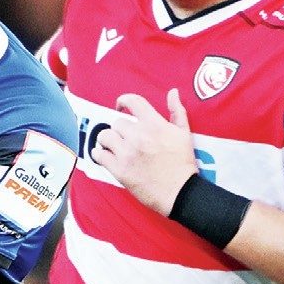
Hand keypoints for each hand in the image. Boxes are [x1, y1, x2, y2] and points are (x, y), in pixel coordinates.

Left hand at [92, 88, 198, 214]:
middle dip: (121, 130)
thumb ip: (177, 111)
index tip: (120, 107)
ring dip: (107, 140)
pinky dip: (99, 155)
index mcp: (154, 125)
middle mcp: (138, 136)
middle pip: (117, 123)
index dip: (122, 101)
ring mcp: (127, 153)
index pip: (132, 101)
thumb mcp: (184, 133)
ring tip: (114, 147)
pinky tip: (104, 156)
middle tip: (127, 139)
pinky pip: (98, 155)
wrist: (180, 192)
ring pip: (104, 136)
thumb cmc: (183, 163)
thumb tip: (173, 92)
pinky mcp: (119, 169)